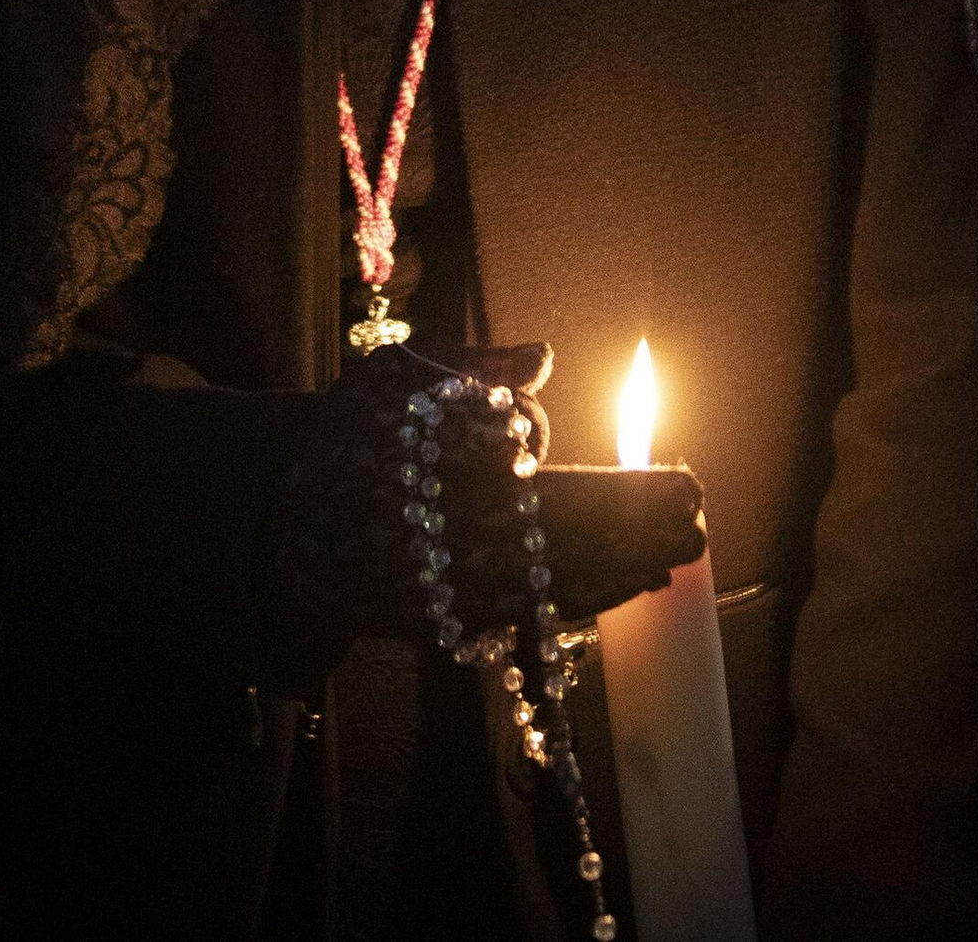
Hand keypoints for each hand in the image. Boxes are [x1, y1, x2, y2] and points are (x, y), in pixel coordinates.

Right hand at [250, 343, 701, 688]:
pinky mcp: (440, 621)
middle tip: (700, 524)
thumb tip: (545, 355)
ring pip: (553, 588)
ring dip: (618, 575)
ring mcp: (450, 589)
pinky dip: (576, 605)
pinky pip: (524, 617)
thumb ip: (474, 364)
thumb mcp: (399, 377)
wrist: (278, 515)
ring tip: (672, 559)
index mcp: (452, 475)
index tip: (686, 485)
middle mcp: (458, 541)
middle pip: (573, 545)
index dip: (630, 496)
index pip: (564, 489)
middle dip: (638, 537)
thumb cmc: (350, 430)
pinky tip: (618, 588)